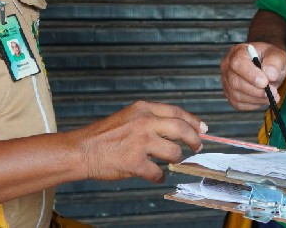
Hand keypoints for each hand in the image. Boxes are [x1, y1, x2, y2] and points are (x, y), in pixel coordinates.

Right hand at [75, 101, 204, 182]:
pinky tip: (154, 175)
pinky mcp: (135, 162)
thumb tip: (179, 127)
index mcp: (143, 109)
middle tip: (197, 147)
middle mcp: (144, 122)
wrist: (82, 150)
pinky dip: (159, 176)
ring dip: (174, 160)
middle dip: (194, 140)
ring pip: (174, 153)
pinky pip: (158, 173)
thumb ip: (151, 119)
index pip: (177, 112)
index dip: (193, 121)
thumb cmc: (104, 136)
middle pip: (181, 129)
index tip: (202, 129)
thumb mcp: (129, 117)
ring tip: (169, 162)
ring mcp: (140, 142)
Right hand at [220, 42, 285, 110]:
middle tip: (273, 92)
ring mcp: (227, 81)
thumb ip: (274, 62)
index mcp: (238, 52)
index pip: (238, 63)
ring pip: (237, 96)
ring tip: (271, 96)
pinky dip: (253, 104)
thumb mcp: (277, 55)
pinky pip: (239, 104)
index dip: (250, 75)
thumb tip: (270, 74)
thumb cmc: (270, 59)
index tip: (265, 82)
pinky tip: (262, 98)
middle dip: (256, 91)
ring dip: (257, 99)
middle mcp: (228, 66)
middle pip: (236, 82)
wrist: (268, 67)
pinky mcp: (230, 95)